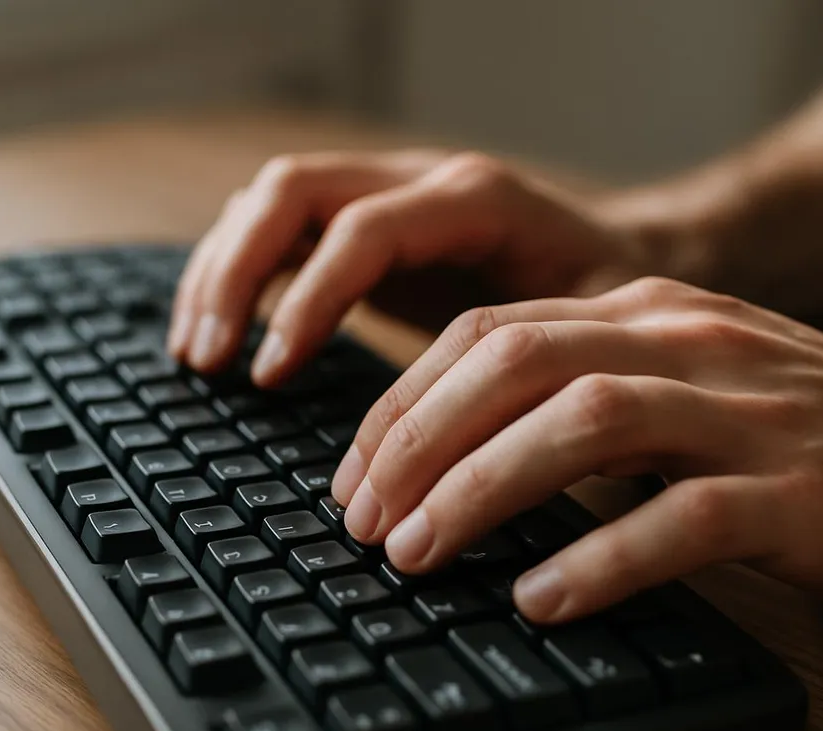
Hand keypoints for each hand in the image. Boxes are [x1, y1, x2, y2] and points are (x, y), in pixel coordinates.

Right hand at [166, 150, 642, 384]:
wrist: (626, 256)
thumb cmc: (613, 303)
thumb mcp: (594, 332)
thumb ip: (534, 368)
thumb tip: (480, 457)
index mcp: (475, 201)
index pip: (362, 230)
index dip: (309, 299)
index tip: (270, 373)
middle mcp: (421, 180)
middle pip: (294, 190)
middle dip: (237, 273)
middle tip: (209, 360)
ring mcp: (389, 193)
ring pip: (273, 199)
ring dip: (221, 269)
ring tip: (196, 352)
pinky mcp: (369, 223)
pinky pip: (282, 226)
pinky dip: (237, 271)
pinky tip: (220, 331)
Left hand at [330, 277, 822, 622]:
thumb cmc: (805, 425)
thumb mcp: (685, 379)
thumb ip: (588, 391)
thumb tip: (462, 454)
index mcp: (647, 312)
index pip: (493, 333)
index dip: (407, 402)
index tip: (355, 473)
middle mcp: (686, 344)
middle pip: (518, 364)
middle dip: (418, 442)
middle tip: (362, 520)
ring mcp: (743, 414)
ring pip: (586, 423)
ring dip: (481, 489)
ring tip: (417, 553)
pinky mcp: (795, 492)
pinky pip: (683, 517)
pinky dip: (600, 556)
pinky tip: (540, 597)